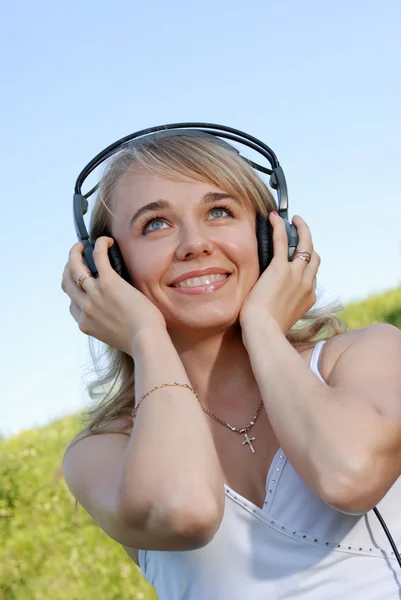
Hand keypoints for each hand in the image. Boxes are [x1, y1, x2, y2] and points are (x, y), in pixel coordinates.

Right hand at [61, 237, 166, 354]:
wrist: (146, 341)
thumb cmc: (139, 341)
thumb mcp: (115, 336)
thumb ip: (108, 324)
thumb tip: (117, 313)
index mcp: (86, 324)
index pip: (72, 305)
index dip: (75, 293)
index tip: (82, 285)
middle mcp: (85, 308)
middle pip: (67, 283)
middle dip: (68, 268)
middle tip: (76, 259)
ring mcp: (94, 294)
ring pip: (75, 267)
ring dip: (75, 253)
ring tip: (82, 246)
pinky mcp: (108, 283)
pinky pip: (98, 257)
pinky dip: (100, 245)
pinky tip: (106, 240)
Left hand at [239, 213, 319, 333]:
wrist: (263, 331)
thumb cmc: (266, 331)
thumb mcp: (282, 319)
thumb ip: (283, 308)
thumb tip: (273, 306)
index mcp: (308, 297)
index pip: (312, 275)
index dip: (307, 264)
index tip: (299, 258)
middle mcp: (306, 283)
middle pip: (314, 257)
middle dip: (309, 243)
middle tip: (301, 232)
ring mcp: (296, 274)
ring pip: (306, 244)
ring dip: (302, 229)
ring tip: (295, 220)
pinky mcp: (280, 268)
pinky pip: (282, 240)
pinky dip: (280, 227)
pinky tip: (274, 217)